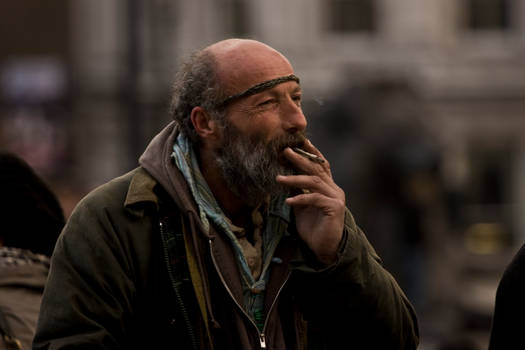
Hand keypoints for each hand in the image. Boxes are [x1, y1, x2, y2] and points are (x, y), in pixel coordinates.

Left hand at [276, 140, 345, 264]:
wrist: (325, 248)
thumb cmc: (313, 227)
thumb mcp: (302, 204)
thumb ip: (297, 190)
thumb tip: (284, 175)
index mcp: (328, 186)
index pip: (320, 164)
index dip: (311, 152)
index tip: (299, 141)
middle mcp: (334, 189)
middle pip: (316, 169)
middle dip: (300, 158)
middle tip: (285, 151)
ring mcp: (336, 198)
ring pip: (314, 182)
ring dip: (294, 179)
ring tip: (278, 178)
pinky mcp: (334, 208)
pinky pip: (315, 199)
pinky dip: (300, 198)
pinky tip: (288, 201)